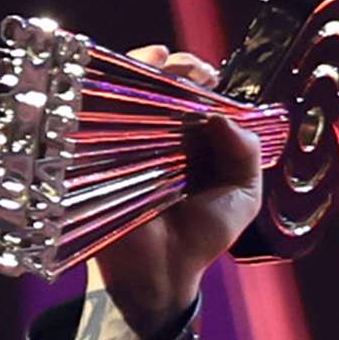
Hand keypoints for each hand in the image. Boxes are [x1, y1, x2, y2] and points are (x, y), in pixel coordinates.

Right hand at [81, 45, 262, 339]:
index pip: (191, 91)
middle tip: (186, 73)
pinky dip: (102, 93)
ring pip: (125, 88)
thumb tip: (224, 116)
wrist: (161, 272)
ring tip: (157, 68)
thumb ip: (246, 155)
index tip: (211, 78)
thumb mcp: (242, 195)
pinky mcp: (94, 151)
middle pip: (158, 81)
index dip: (198, 75)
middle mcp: (157, 133)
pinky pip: (93, 112)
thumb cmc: (202, 237)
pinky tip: (118, 89)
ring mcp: (124, 140)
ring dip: (139, 71)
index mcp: (191, 138)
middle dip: (172, 67)